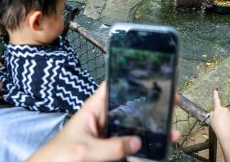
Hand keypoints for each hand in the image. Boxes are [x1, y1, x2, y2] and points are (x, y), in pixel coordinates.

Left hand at [28, 82, 179, 161]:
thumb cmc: (59, 155)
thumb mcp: (85, 150)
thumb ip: (111, 147)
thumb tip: (137, 142)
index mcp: (94, 109)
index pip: (111, 86)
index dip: (128, 78)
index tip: (148, 76)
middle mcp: (103, 117)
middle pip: (128, 106)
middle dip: (148, 105)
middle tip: (169, 102)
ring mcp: (108, 132)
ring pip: (132, 126)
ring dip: (149, 128)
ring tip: (170, 131)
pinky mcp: (110, 146)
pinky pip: (128, 143)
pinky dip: (141, 146)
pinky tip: (156, 148)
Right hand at [210, 89, 229, 139]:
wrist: (225, 133)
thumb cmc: (216, 126)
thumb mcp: (211, 119)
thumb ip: (212, 114)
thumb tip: (214, 112)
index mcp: (218, 109)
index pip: (216, 100)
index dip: (215, 94)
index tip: (216, 89)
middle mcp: (225, 109)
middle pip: (222, 110)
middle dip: (221, 114)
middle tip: (219, 121)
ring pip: (227, 114)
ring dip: (226, 118)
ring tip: (224, 124)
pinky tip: (229, 125)